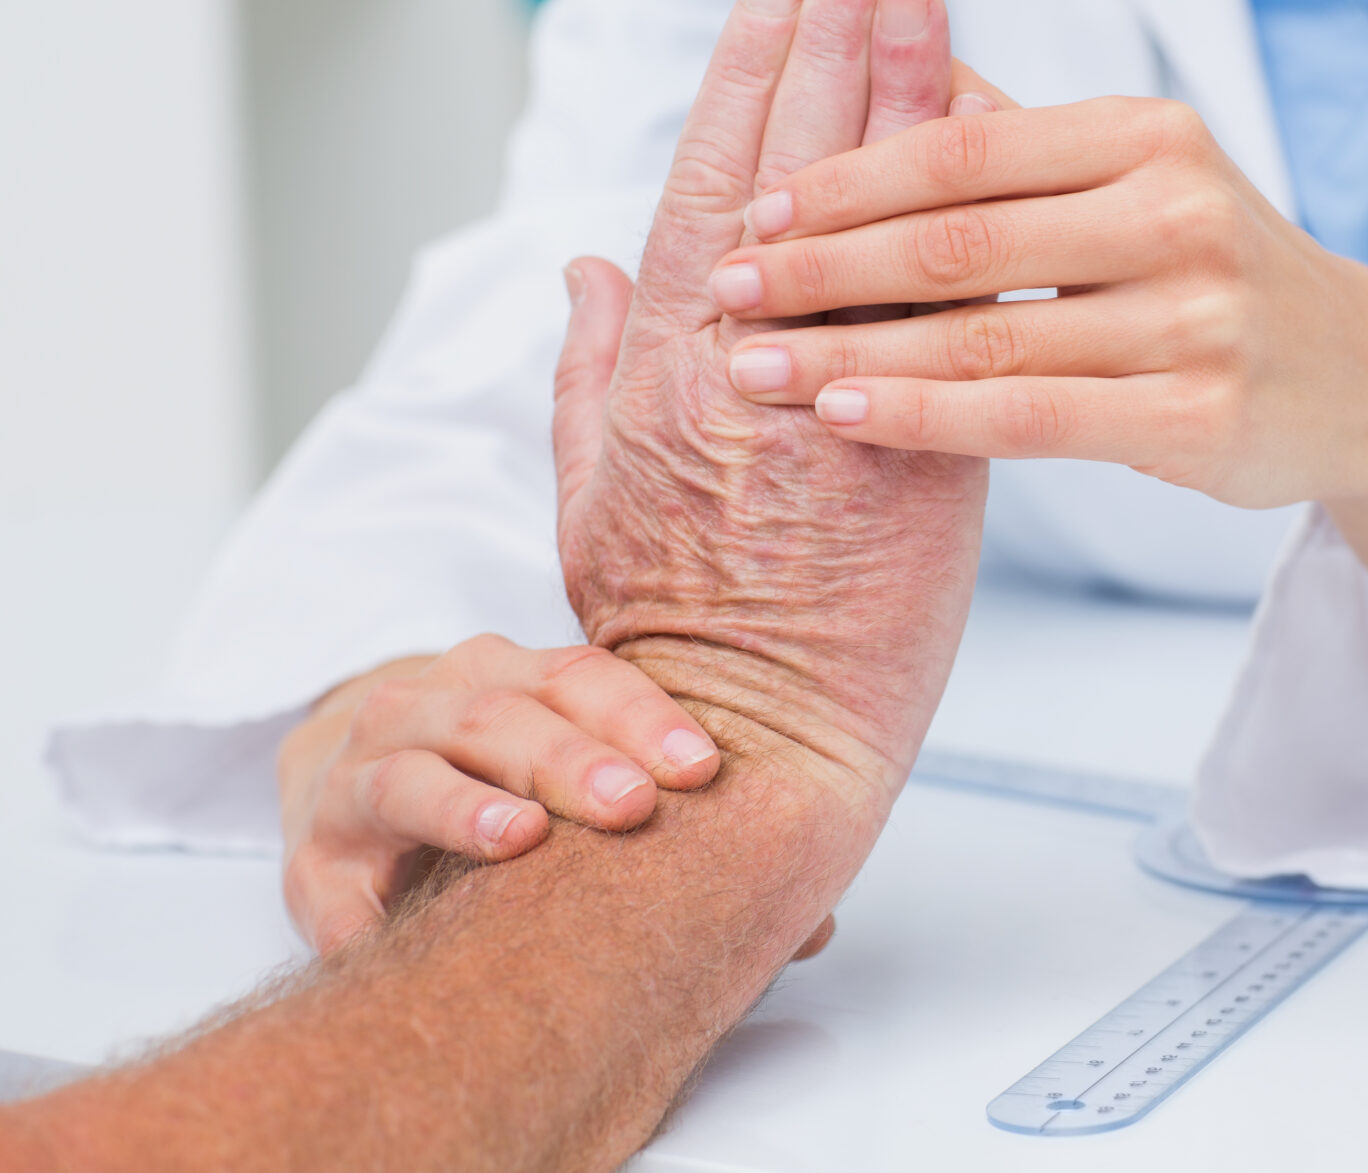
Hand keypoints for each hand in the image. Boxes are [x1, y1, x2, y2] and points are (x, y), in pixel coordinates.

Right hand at [278, 637, 721, 952]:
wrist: (348, 785)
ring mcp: (358, 777)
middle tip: (633, 805)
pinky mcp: (311, 862)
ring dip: (467, 805)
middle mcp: (428, 706)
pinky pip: (330, 886)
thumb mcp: (573, 773)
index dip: (642, 715)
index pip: (580, 676)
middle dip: (571, 758)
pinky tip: (392, 936)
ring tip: (523, 840)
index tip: (703, 767)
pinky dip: (361, 914)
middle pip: (501, 715)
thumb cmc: (500, 781)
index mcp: (507, 674)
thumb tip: (813, 929)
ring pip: (409, 773)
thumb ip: (679, 829)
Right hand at [552, 0, 986, 809]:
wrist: (753, 748)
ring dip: (904, 106)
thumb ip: (587, 374)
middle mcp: (745, 368)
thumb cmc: (667, 631)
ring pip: (877, 229)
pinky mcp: (924, 453)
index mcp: (662, 370)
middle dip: (828, 55)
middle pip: (792, 177)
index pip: (704, 190)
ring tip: (928, 3)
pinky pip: (954, 322)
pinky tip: (1006, 153)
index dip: (738, 85)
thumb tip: (585, 272)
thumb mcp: (590, 497)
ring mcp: (837, 404)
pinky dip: (974, 231)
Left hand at [705, 88, 1367, 516]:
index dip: (846, 181)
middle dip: (824, 268)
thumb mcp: (1133, 179)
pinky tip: (849, 414)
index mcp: (1144, 135)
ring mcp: (1197, 319)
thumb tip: (883, 75)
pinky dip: (928, 418)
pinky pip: (1034, 418)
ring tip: (753, 367)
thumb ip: (1017, 142)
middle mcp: (1177, 212)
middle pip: (960, 241)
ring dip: (852, 353)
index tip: (752, 211)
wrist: (1356, 376)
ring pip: (986, 337)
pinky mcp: (1203, 418)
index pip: (963, 150)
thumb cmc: (1208, 270)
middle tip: (726, 290)